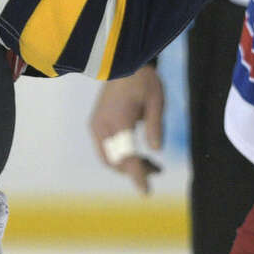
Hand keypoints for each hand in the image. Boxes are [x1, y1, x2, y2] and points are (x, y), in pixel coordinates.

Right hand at [89, 65, 164, 194]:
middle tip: (157, 171)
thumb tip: (157, 151)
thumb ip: (156, 126)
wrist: (122, 61)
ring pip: (108, 157)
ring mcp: (96, 124)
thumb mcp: (156, 100)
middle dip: (134, 171)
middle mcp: (103, 126)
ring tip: (151, 165)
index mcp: (119, 120)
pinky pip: (105, 148)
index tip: (146, 192)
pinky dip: (119, 155)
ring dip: (127, 164)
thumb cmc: (143, 79)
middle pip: (115, 161)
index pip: (127, 156)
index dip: (137, 176)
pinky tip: (137, 153)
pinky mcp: (96, 122)